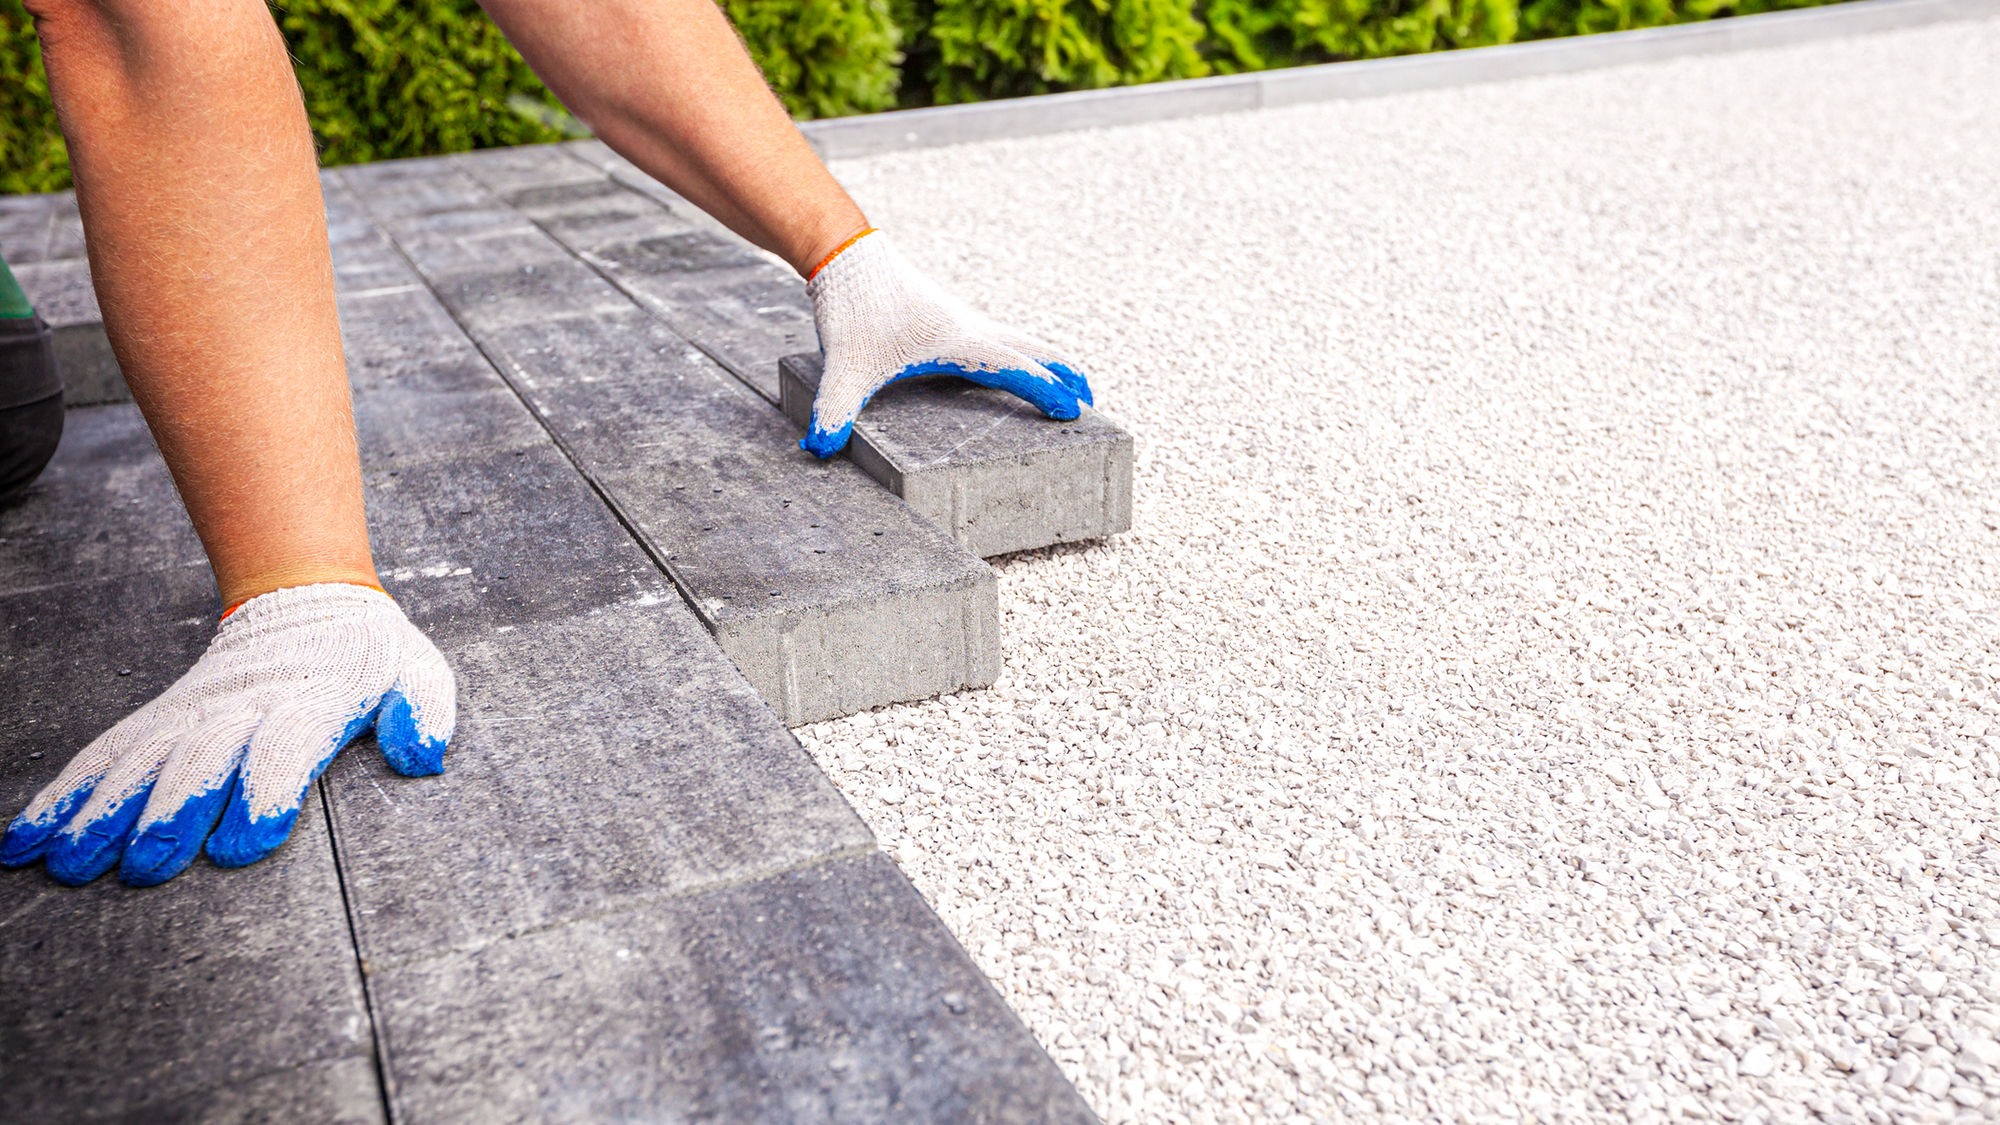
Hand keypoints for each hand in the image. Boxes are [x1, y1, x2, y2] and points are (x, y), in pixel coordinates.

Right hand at [2, 583, 455, 886]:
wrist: (310, 597)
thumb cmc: (371, 655)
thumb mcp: (418, 671)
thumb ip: (425, 711)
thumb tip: (424, 755)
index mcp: (310, 700)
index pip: (284, 747)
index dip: (264, 794)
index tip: (244, 845)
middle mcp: (241, 707)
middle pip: (200, 761)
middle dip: (171, 815)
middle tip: (145, 869)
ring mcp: (193, 713)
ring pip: (140, 763)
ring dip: (100, 813)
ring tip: (69, 864)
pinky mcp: (162, 719)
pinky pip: (107, 755)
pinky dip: (63, 795)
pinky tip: (27, 839)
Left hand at [799, 230, 1092, 457]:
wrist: (846, 253)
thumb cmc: (852, 306)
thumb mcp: (841, 366)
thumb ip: (834, 410)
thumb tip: (818, 449)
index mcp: (958, 341)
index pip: (1015, 369)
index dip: (1046, 390)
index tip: (1074, 411)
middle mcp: (971, 328)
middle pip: (1035, 349)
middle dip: (1065, 374)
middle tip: (1089, 399)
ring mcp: (964, 320)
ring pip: (1022, 340)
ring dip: (1049, 361)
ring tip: (1067, 385)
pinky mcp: (950, 318)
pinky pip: (1001, 338)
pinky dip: (1023, 353)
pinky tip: (1014, 368)